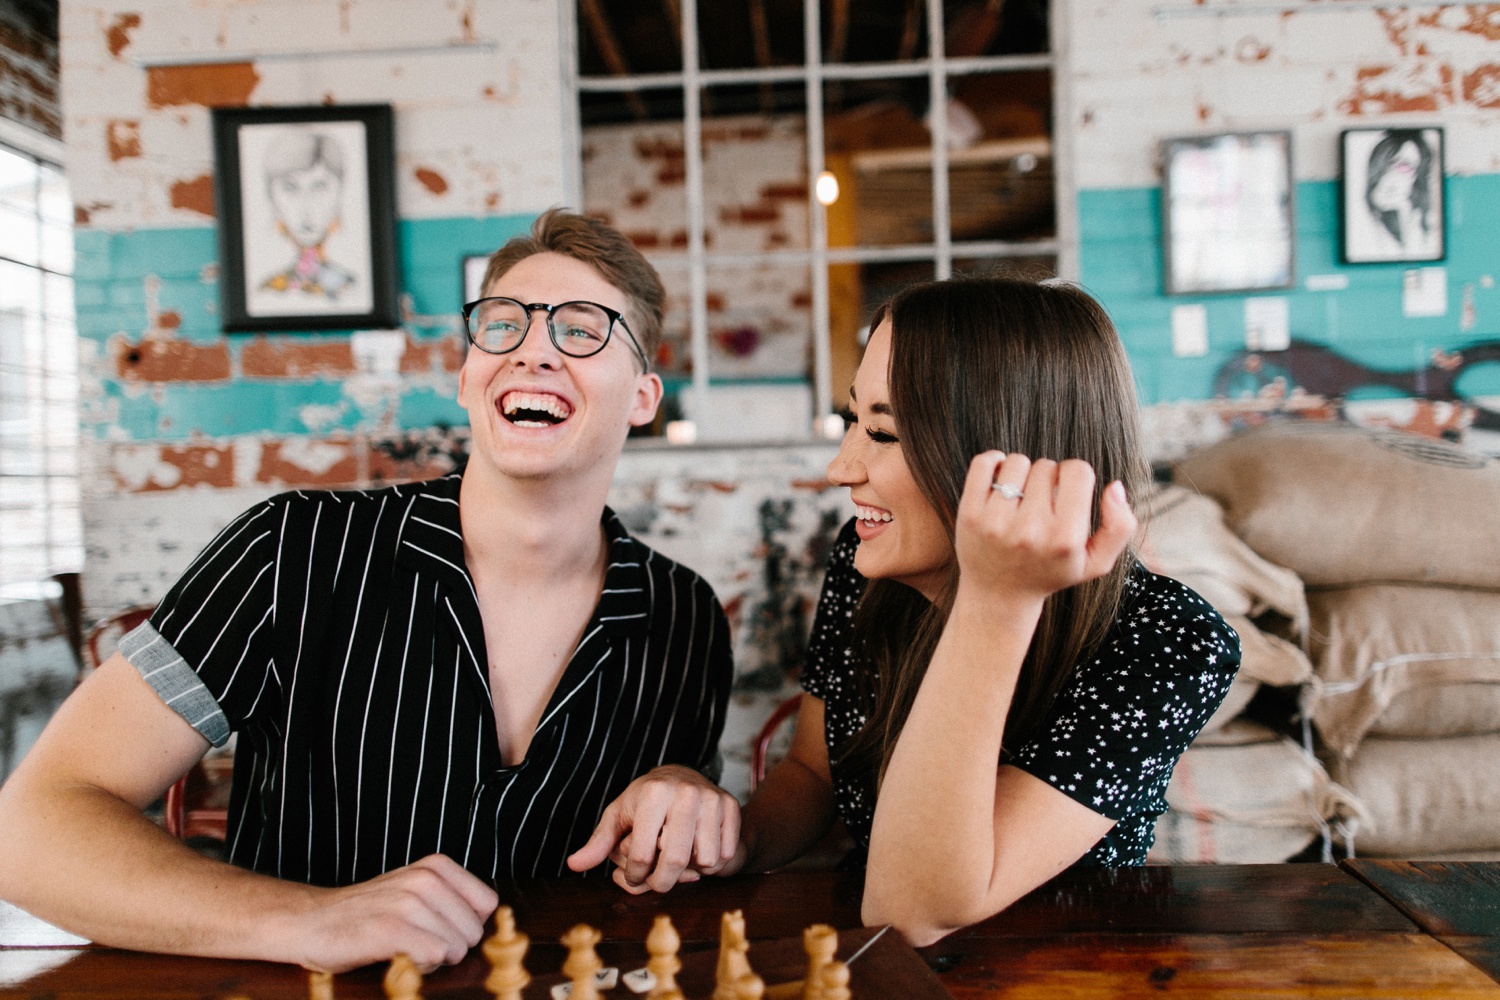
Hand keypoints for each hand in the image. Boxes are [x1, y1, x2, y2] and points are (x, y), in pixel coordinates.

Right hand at [287, 854, 497, 973]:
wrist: (312, 922)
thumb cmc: (369, 914)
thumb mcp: (416, 894)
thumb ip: (452, 903)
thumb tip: (491, 930)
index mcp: (437, 867)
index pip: (488, 905)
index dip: (465, 926)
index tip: (436, 928)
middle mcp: (426, 878)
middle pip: (474, 932)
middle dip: (450, 947)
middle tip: (414, 941)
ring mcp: (408, 901)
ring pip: (457, 947)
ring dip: (432, 960)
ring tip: (402, 948)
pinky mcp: (391, 928)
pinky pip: (436, 955)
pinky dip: (420, 967)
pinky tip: (397, 957)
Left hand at [566, 765, 741, 893]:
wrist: (683, 776)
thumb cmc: (645, 801)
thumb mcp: (619, 816)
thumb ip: (599, 842)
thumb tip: (574, 864)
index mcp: (652, 793)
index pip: (643, 853)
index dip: (634, 874)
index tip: (633, 874)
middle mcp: (685, 793)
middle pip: (675, 860)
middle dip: (662, 882)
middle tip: (656, 882)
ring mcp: (711, 799)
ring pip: (704, 860)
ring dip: (690, 870)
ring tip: (678, 858)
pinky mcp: (730, 806)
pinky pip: (724, 854)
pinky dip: (711, 862)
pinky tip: (698, 850)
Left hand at [955, 452, 1136, 602]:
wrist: (998, 595)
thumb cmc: (1051, 572)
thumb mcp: (1096, 562)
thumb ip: (1120, 527)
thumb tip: (1115, 487)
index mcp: (1065, 539)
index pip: (1078, 471)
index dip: (1075, 477)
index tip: (1067, 493)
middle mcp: (1030, 530)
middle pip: (1047, 466)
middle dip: (1048, 479)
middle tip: (1042, 503)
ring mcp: (995, 522)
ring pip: (1017, 462)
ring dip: (1022, 473)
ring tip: (1022, 496)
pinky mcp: (968, 515)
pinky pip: (984, 463)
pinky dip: (994, 462)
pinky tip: (1001, 480)